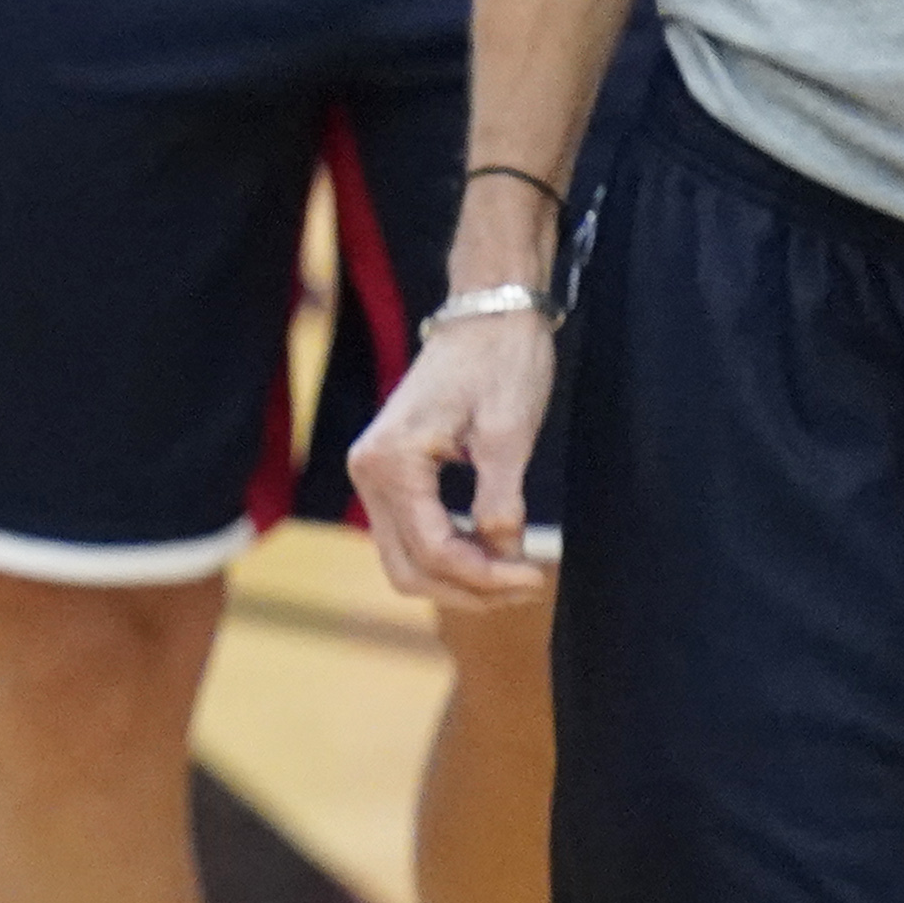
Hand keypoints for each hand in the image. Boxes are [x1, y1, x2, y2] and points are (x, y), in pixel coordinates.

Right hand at [348, 308, 557, 607]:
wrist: (487, 313)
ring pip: (405, 559)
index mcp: (391, 461)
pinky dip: (448, 555)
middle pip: (409, 567)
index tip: (535, 577)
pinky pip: (410, 536)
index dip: (485, 576)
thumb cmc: (500, 361)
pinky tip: (491, 550)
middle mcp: (368, 471)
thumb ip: (500, 503)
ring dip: (457, 579)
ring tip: (513, 574)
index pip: (433, 549)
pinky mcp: (390, 472)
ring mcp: (374, 473)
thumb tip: (504, 555)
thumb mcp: (507, 435)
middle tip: (527, 585)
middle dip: (468, 589)